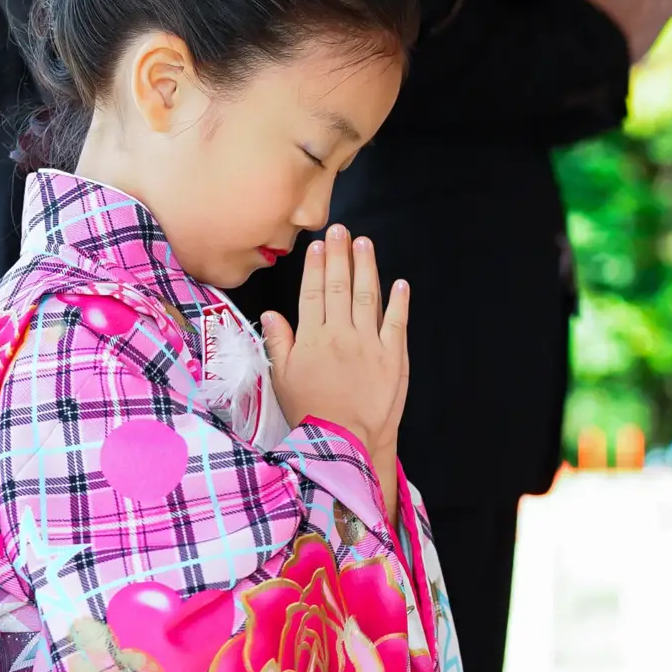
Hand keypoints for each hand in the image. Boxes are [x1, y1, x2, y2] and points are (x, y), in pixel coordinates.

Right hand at [259, 227, 408, 478]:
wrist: (345, 441)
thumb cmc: (310, 413)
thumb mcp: (282, 380)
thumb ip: (278, 343)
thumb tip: (271, 314)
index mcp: (312, 338)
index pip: (312, 292)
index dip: (315, 265)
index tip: (318, 244)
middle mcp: (340, 334)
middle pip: (339, 286)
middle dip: (339, 254)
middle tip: (341, 229)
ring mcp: (369, 343)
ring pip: (368, 296)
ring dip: (367, 267)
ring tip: (364, 243)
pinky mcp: (393, 355)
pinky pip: (396, 322)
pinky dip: (399, 301)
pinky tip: (399, 282)